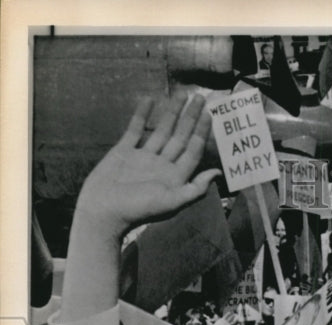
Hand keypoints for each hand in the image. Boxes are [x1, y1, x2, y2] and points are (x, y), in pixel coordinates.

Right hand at [77, 94, 220, 238]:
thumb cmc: (139, 210)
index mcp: (175, 177)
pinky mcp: (124, 151)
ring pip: (161, 130)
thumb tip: (217, 173)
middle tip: (200, 97)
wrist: (103, 211)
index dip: (201, 133)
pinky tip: (150, 99)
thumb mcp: (172, 202)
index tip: (208, 114)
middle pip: (181, 137)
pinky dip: (142, 115)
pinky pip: (135, 129)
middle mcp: (162, 165)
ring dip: (171, 112)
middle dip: (190, 117)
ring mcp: (143, 157)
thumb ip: (195, 189)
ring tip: (181, 94)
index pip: (193, 150)